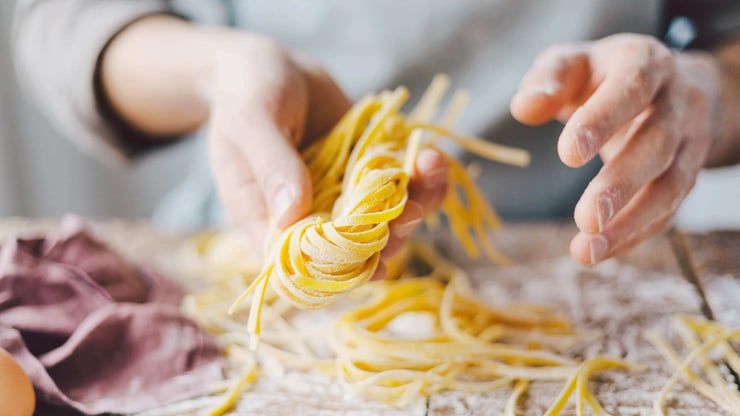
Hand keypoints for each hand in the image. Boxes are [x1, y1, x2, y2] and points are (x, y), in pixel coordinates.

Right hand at [203, 35, 447, 276]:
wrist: (273, 67)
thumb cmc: (246, 95)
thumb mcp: (251, 123)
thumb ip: (271, 165)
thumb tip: (291, 214)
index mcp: (270, 222)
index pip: (305, 266)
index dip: (341, 272)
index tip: (376, 264)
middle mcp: (310, 218)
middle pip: (354, 250)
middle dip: (389, 237)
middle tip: (410, 211)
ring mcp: (343, 197)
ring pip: (385, 222)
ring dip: (415, 207)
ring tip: (431, 172)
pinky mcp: (368, 173)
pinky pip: (399, 187)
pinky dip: (422, 179)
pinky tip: (431, 159)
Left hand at [510, 34, 722, 264]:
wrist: (659, 84)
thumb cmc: (600, 75)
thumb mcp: (571, 64)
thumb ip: (547, 80)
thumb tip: (524, 108)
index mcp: (646, 63)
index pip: (631, 89)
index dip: (602, 121)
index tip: (567, 156)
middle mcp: (678, 101)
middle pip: (657, 144)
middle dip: (622, 184)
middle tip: (586, 219)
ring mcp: (689, 141)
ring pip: (671, 185)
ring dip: (630, 222)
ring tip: (587, 250)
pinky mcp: (687, 174)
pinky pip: (668, 210)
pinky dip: (634, 234)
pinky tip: (598, 251)